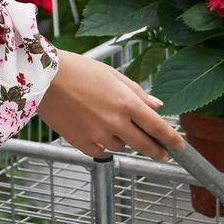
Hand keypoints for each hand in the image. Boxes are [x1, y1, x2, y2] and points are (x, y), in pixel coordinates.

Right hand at [35, 48, 184, 161]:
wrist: (43, 78)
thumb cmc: (78, 70)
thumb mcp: (112, 75)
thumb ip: (137, 92)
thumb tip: (157, 106)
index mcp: (125, 101)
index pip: (157, 126)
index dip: (171, 138)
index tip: (179, 145)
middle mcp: (115, 121)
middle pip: (144, 144)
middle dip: (157, 150)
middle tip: (163, 153)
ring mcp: (98, 134)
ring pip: (120, 146)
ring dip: (122, 139)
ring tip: (108, 121)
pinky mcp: (81, 143)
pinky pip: (100, 150)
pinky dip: (101, 143)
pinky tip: (94, 129)